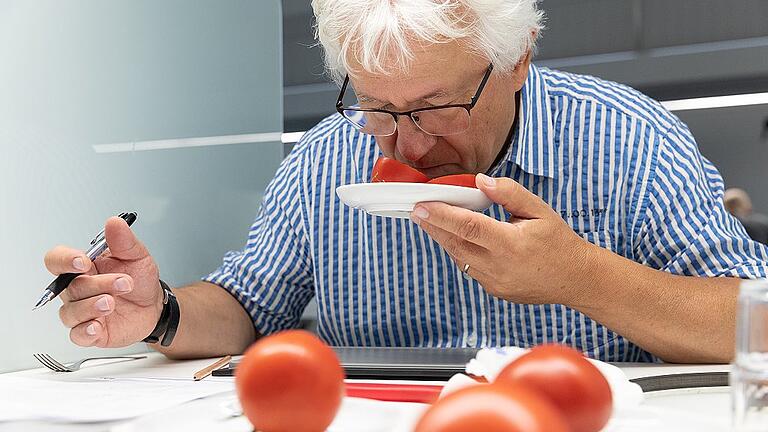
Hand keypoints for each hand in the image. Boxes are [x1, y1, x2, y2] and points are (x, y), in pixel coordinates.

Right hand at [44, 217, 163, 347]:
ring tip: (112, 302)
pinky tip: (97, 325)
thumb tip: (114, 223)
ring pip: (70, 312)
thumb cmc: (140, 279)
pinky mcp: (91, 332)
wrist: (154, 305)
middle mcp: (78, 289)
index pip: (57, 261)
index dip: (64, 261)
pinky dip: (85, 331)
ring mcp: (82, 311)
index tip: (83, 261)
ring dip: (92, 306)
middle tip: (124, 282)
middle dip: (98, 284)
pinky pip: (77, 335)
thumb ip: (123, 241)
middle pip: (70, 287)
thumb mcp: (137, 256)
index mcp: (84, 267)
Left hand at [410, 173, 595, 304]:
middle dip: (433, 226)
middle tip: (417, 210)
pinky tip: (456, 237)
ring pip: (459, 257)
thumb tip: (480, 181)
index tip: (421, 206)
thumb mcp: (539, 209)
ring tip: (431, 220)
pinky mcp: (493, 290)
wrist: (575, 278)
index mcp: (511, 244)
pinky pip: (469, 268)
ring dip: (444, 238)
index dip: (441, 215)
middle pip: (456, 243)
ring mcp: (494, 282)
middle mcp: (499, 267)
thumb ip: (509, 193)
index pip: (468, 226)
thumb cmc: (558, 241)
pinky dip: (460, 251)